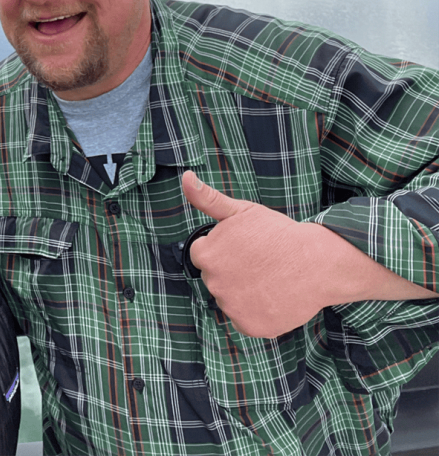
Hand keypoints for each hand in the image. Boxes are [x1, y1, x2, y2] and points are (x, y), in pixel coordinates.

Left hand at [182, 170, 330, 337]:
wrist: (317, 262)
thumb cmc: (278, 234)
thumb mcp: (241, 211)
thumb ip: (208, 198)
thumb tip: (186, 178)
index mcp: (206, 256)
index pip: (203, 257)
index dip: (224, 251)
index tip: (244, 249)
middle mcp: (213, 284)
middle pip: (216, 279)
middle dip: (232, 271)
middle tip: (259, 263)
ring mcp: (231, 307)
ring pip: (231, 300)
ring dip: (244, 293)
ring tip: (268, 279)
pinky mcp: (251, 327)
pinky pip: (246, 320)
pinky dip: (258, 313)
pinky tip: (273, 297)